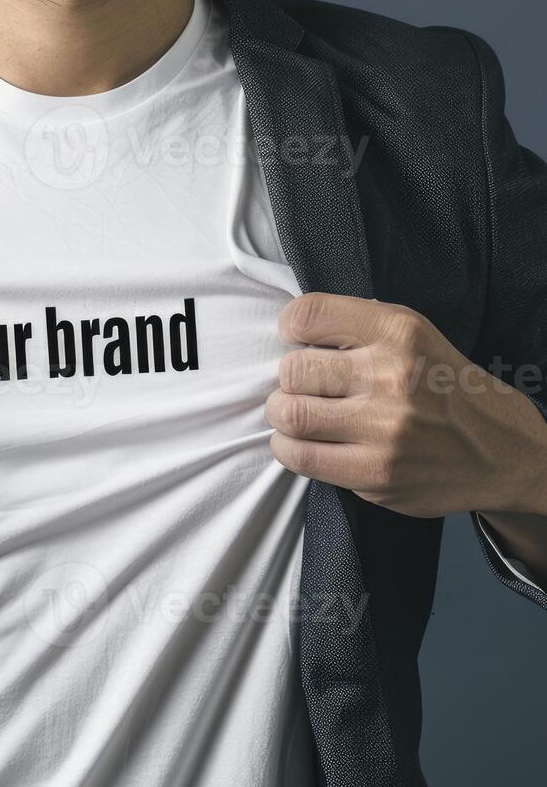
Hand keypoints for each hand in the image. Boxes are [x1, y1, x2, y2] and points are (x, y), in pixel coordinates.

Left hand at [266, 293, 546, 519]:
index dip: (291, 328)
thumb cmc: (444, 388)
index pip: (309, 314)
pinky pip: (299, 457)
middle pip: (292, 370)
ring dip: (283, 416)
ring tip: (299, 416)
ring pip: (289, 414)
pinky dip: (289, 448)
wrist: (504, 452)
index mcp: (400, 332)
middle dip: (288, 381)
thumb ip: (358, 328)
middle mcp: (392, 376)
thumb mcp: (415, 338)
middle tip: (302, 389)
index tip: (297, 340)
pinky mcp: (375, 472)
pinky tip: (304, 443)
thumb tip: (291, 332)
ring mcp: (384, 428)